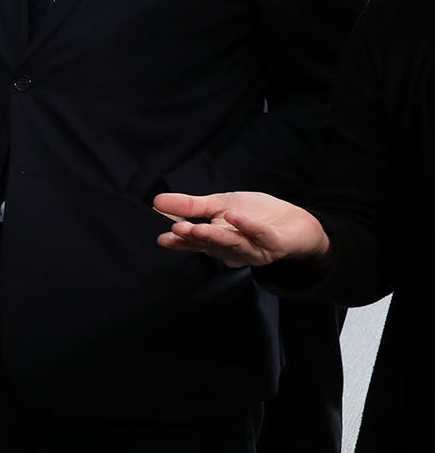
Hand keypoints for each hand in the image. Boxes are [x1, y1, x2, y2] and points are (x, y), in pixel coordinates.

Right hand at [153, 191, 329, 268]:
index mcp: (217, 243)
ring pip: (233, 245)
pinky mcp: (276, 244)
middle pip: (211, 245)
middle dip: (194, 239)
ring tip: (197, 228)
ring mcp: (255, 250)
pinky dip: (246, 226)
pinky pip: (260, 235)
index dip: (179, 242)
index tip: (163, 238)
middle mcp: (233, 251)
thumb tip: (157, 201)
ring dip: (215, 237)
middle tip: (177, 230)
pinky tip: (232, 215)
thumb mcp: (219, 205)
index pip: (194, 244)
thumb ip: (190, 206)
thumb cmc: (255, 216)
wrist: (295, 223)